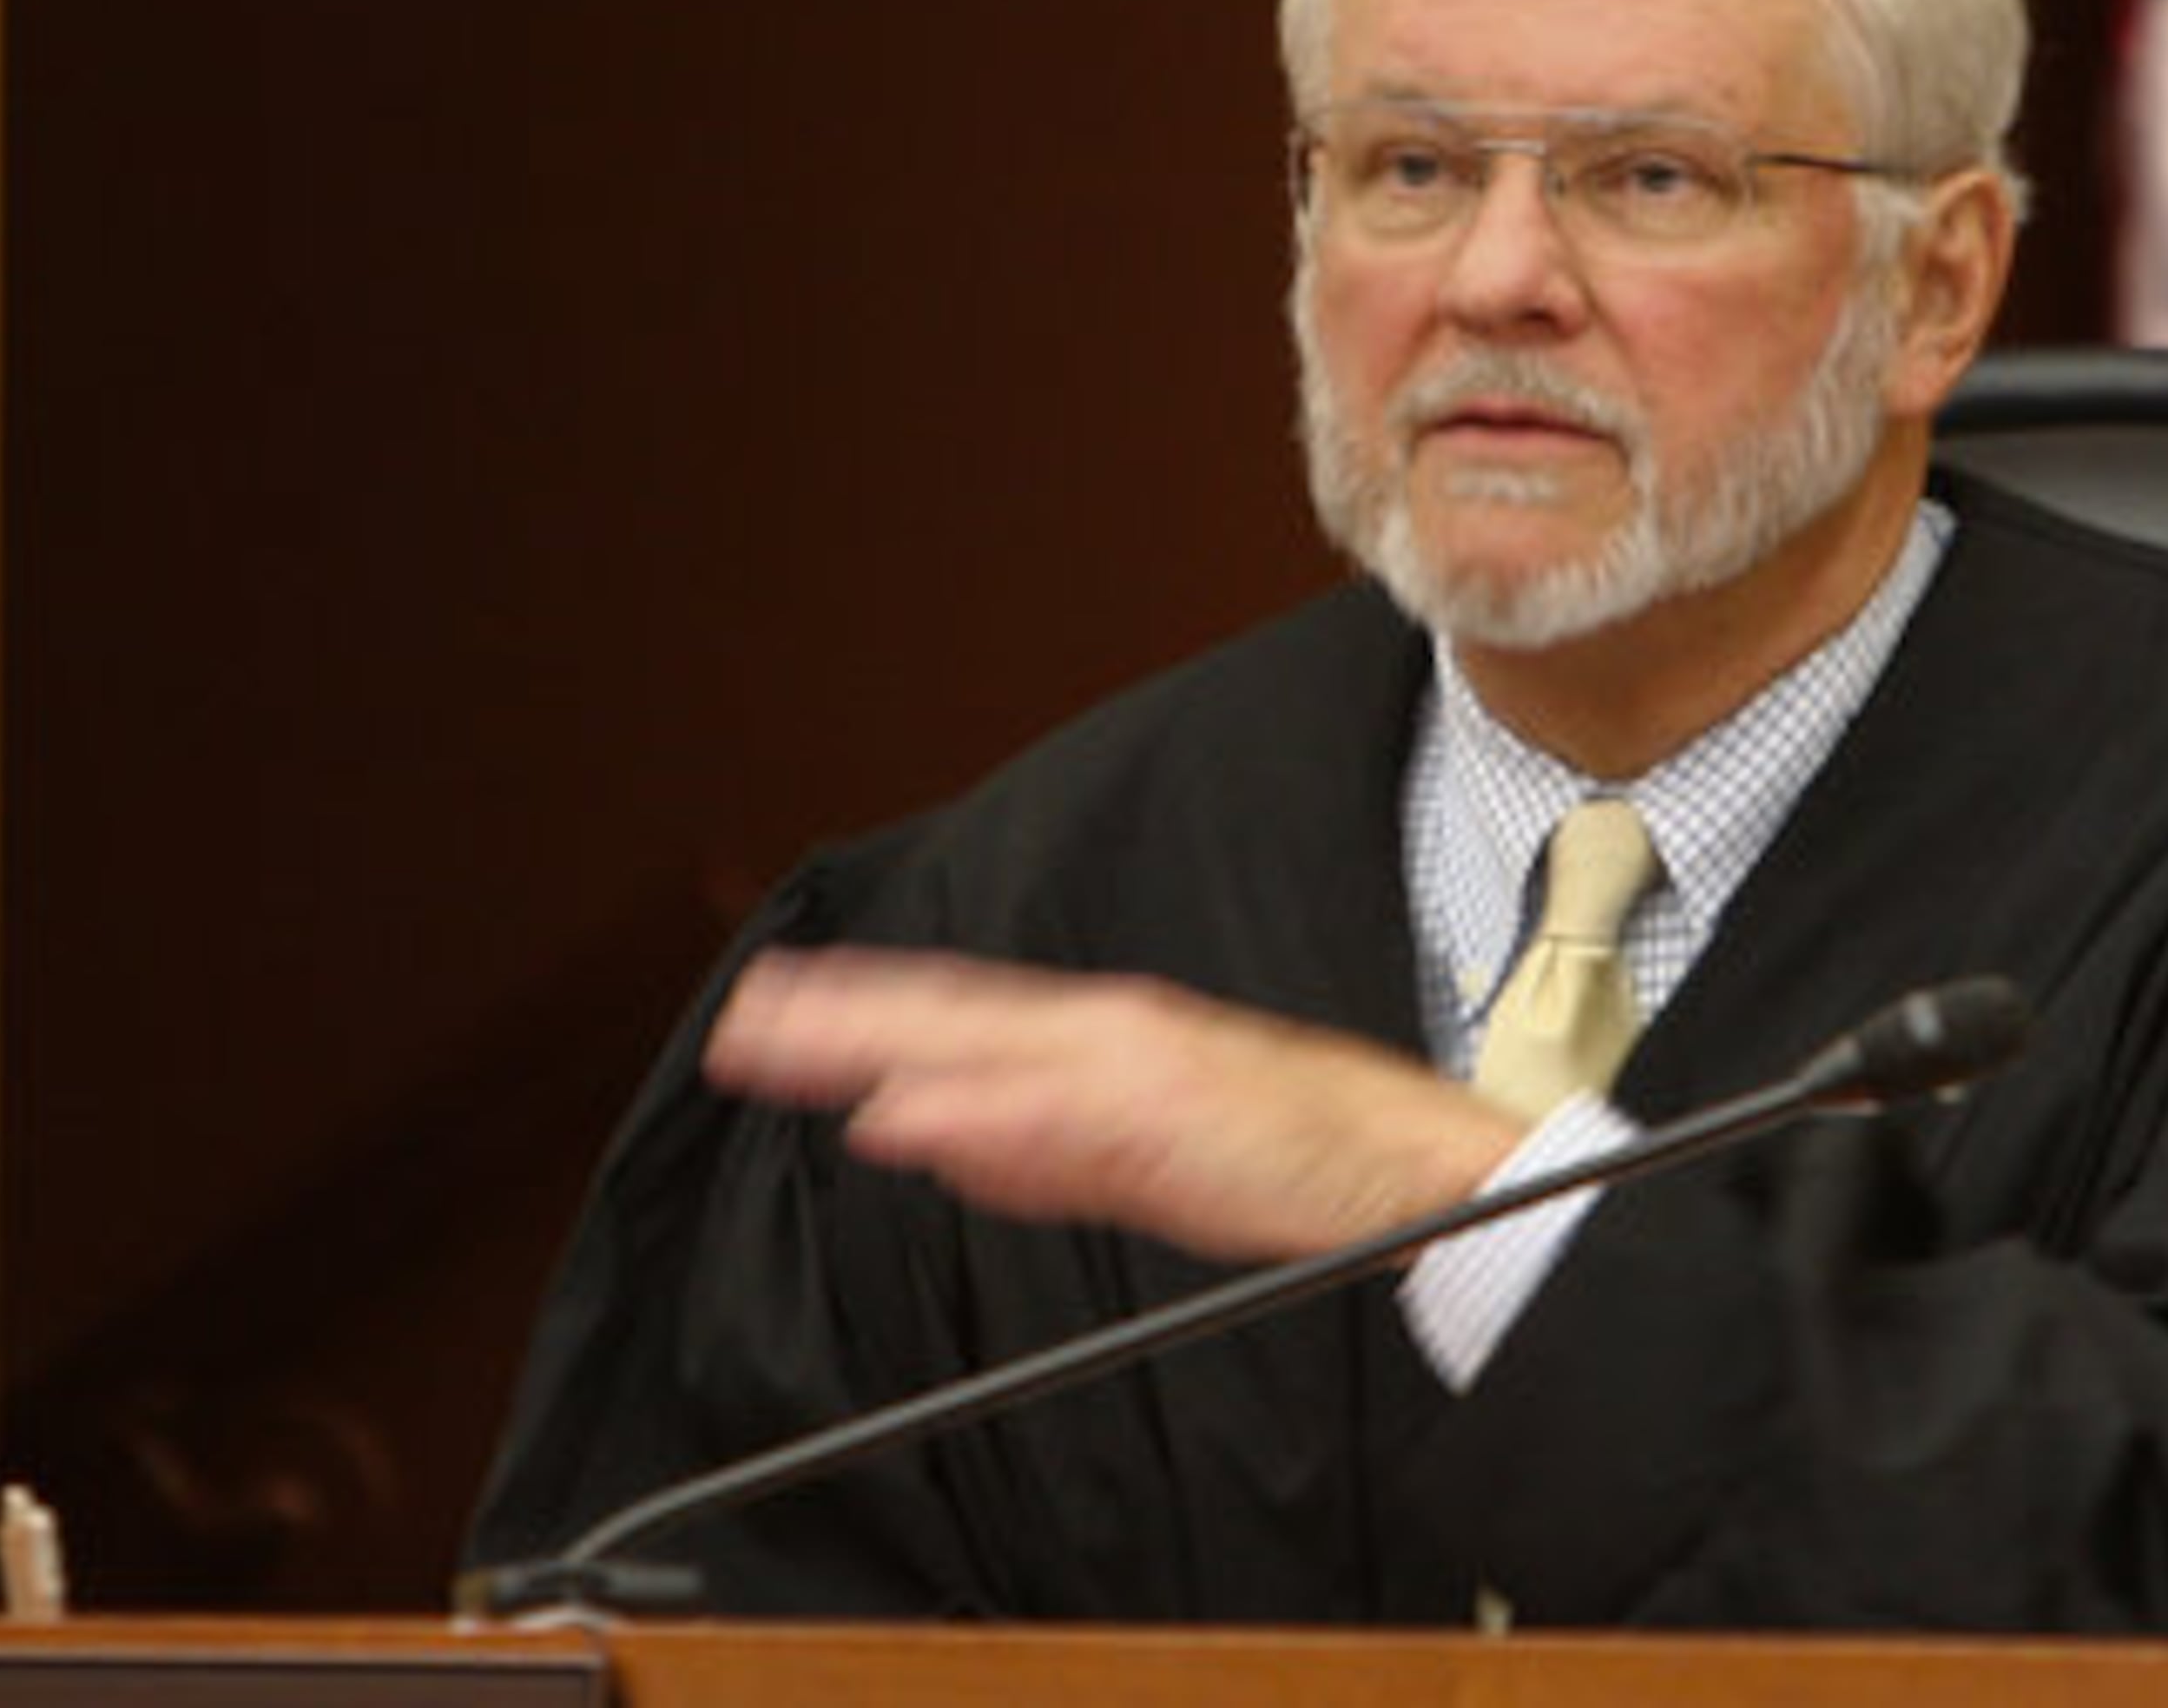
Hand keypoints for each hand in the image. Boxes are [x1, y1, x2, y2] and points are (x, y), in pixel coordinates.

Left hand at [703, 946, 1529, 1261]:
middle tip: (745, 1018)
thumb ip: (1037, 1148)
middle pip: (952, 1021)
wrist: (1422, 1165)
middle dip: (843, 1018)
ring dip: (886, 1049)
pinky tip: (911, 1123)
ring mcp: (1138, 1077)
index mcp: (1110, 1037)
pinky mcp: (1169, 1125)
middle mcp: (1114, 1039)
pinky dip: (981, 1121)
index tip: (775, 1002)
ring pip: (988, 1055)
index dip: (865, 1006)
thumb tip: (926, 1139)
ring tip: (792, 1047)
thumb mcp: (1150, 1146)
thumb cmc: (1302, 1155)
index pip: (961, 1014)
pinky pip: (1057, 1125)